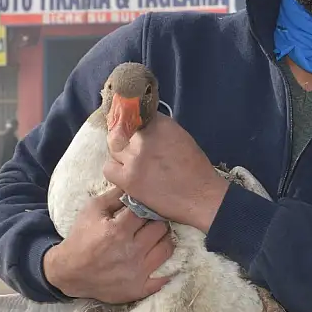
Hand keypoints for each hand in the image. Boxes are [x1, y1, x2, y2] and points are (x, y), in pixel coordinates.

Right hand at [43, 186, 173, 303]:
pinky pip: (163, 278)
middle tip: (152, 221)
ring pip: (167, 249)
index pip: (146, 211)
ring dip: (164, 240)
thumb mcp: (92, 210)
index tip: (145, 207)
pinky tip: (158, 259)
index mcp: (118, 230)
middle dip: (157, 221)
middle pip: (160, 228)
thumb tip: (134, 184)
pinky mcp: (138, 289)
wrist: (69, 272)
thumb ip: (114, 195)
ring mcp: (136, 272)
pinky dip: (166, 270)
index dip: (147, 207)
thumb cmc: (81, 237)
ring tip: (155, 237)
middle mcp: (130, 251)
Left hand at [103, 114, 228, 231]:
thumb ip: (160, 131)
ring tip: (132, 164)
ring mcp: (135, 157)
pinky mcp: (128, 178)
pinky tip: (126, 176)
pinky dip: (115, 170)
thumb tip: (143, 128)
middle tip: (132, 149)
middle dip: (125, 136)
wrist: (201, 197)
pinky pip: (109, 168)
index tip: (134, 128)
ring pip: (114, 147)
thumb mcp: (181, 138)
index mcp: (161, 124)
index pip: (136, 114)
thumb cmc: (197, 169)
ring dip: (120, 154)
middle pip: (122, 129)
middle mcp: (146, 137)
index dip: (133, 122)